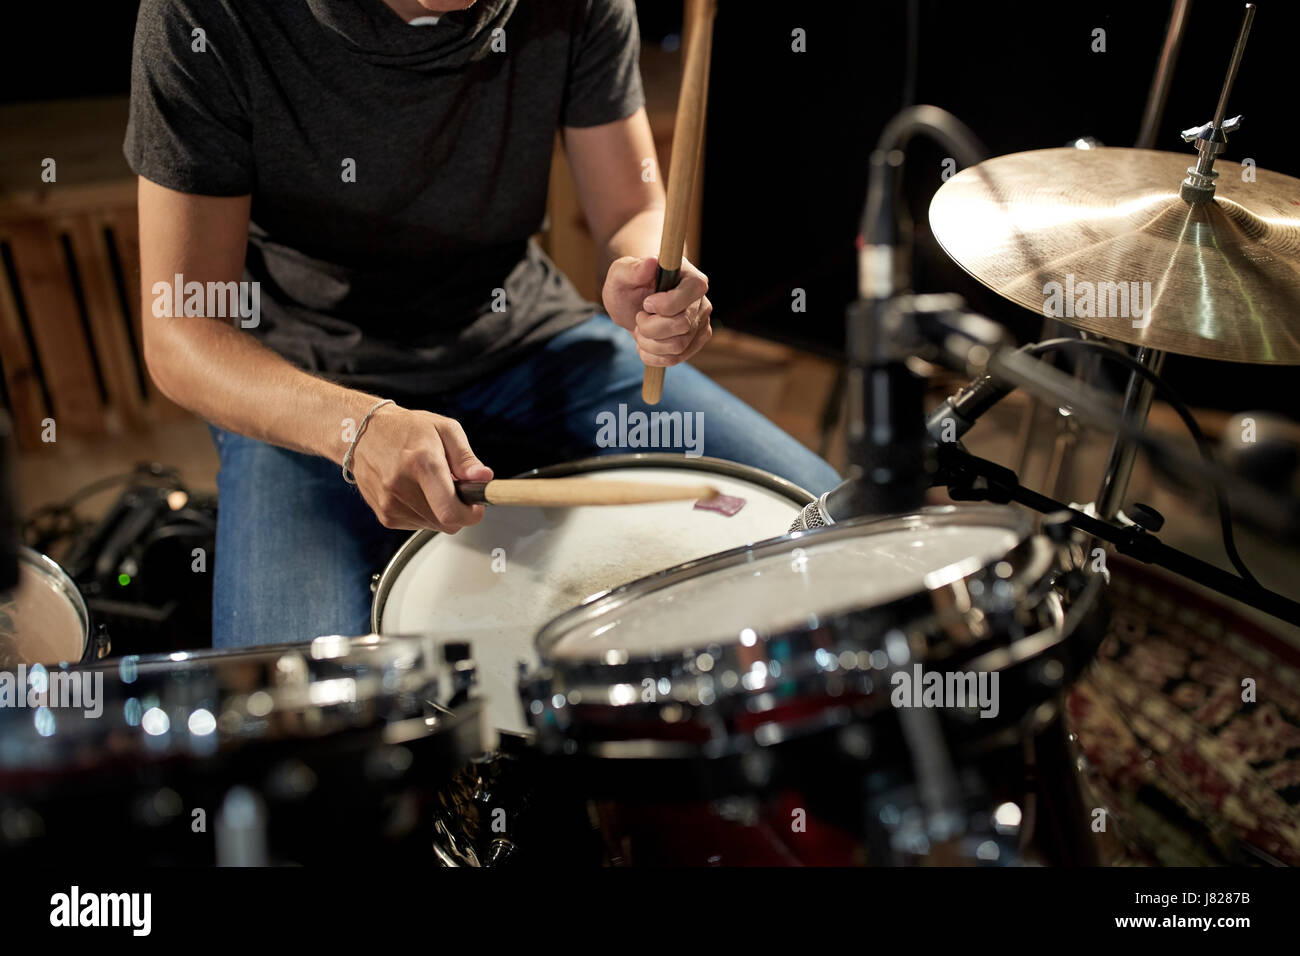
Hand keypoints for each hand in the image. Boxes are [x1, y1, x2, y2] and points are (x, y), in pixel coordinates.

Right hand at [349, 405, 493, 532]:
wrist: (363, 433)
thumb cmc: (406, 429)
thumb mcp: (444, 429)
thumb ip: (466, 458)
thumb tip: (484, 479)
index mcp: (421, 463)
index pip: (451, 511)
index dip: (471, 514)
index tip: (475, 505)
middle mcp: (402, 486)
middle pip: (446, 522)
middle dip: (458, 510)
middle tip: (454, 487)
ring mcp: (390, 504)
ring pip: (434, 525)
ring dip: (440, 511)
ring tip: (430, 484)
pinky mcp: (384, 515)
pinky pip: (418, 524)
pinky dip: (424, 512)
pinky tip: (415, 490)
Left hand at [602, 255, 712, 366]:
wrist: (633, 303)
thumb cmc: (629, 283)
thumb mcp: (621, 273)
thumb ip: (633, 268)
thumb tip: (651, 261)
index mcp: (690, 278)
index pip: (687, 298)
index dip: (662, 306)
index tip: (646, 303)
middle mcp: (702, 301)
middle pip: (681, 325)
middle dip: (650, 327)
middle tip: (639, 317)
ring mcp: (701, 324)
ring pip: (677, 347)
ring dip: (649, 343)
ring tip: (640, 330)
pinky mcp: (695, 342)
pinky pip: (675, 359)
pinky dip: (653, 356)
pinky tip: (645, 343)